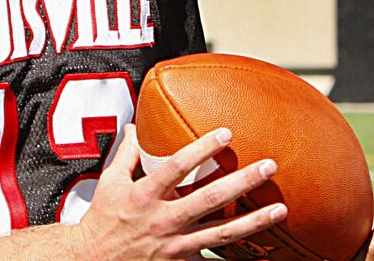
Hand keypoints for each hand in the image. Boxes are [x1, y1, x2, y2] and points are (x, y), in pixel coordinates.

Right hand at [70, 124, 285, 260]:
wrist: (93, 260)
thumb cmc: (103, 220)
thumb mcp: (110, 182)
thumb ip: (128, 152)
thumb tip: (136, 124)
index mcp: (146, 195)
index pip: (177, 167)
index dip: (203, 149)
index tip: (226, 133)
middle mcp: (164, 220)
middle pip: (209, 199)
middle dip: (242, 182)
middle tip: (269, 166)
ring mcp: (175, 245)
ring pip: (221, 233)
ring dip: (253, 221)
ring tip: (280, 209)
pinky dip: (238, 260)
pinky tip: (263, 255)